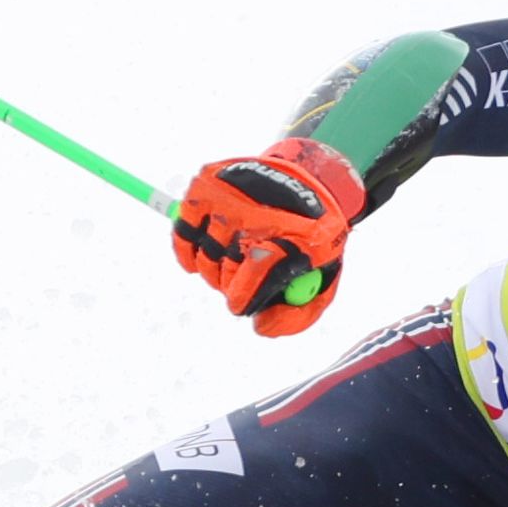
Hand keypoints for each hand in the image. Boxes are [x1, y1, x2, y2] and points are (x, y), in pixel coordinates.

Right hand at [173, 138, 365, 335]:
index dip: (244, 296)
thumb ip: (297, 315)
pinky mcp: (207, 184)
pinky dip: (186, 251)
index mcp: (297, 232)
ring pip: (206, 253)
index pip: (257, 266)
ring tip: (228, 265)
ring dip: (213, 271)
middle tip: (237, 285)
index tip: (240, 306)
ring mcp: (232, 195)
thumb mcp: (324, 279)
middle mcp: (260, 209)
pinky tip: (199, 259)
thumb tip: (258, 326)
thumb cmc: (312, 240)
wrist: (309, 180)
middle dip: (230, 286)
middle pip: (228, 266)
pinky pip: (184, 231)